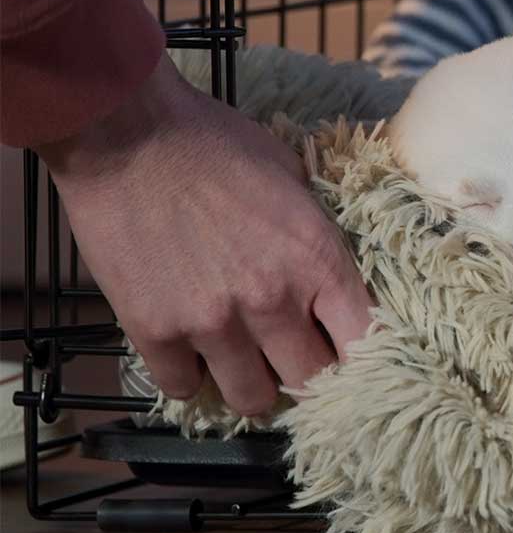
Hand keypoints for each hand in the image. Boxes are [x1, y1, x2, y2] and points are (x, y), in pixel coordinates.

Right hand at [36, 55, 372, 415]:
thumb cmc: (216, 144)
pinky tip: (192, 352)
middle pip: (311, 382)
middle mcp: (273, 301)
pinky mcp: (154, 331)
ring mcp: (212, 323)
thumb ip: (315, 237)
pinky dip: (190, 376)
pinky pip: (184, 387)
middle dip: (307, 375)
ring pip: (252, 399)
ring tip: (243, 362)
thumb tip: (331, 279)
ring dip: (251, 384)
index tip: (349, 355)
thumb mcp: (294, 179)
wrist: (127, 133)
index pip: (365, 342)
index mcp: (317, 259)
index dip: (362, 357)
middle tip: (293, 360)